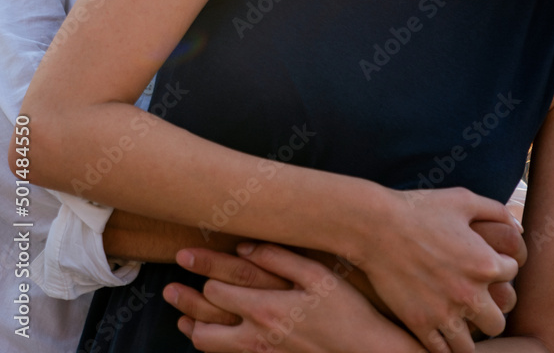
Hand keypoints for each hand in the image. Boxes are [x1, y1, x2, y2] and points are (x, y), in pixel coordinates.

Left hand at [167, 243, 424, 352]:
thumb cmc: (348, 311)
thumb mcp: (319, 275)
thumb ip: (280, 258)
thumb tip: (243, 247)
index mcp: (268, 306)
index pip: (219, 286)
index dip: (201, 268)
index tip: (183, 254)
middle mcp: (258, 335)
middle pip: (206, 320)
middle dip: (185, 300)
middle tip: (169, 288)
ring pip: (211, 347)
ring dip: (193, 329)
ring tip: (180, 316)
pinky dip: (212, 347)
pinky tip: (207, 337)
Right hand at [356, 186, 519, 352]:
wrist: (376, 225)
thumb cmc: (420, 208)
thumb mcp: (462, 199)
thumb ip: (496, 210)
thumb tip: (519, 228)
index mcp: (485, 263)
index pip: (512, 276)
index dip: (500, 266)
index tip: (485, 263)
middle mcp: (470, 294)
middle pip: (498, 322)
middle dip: (489, 311)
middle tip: (475, 300)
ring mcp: (445, 314)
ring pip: (471, 347)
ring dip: (467, 334)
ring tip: (458, 321)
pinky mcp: (420, 324)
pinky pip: (441, 352)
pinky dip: (442, 345)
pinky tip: (438, 330)